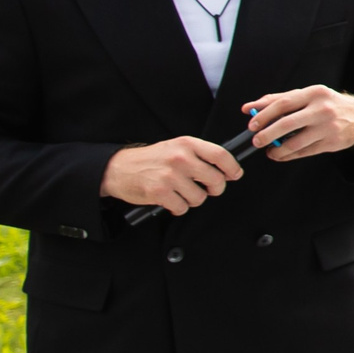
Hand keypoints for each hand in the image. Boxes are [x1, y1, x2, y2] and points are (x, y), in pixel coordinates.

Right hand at [102, 136, 243, 215]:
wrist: (118, 168)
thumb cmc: (151, 159)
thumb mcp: (176, 147)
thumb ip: (199, 155)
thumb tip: (226, 170)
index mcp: (187, 144)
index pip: (221, 155)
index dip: (232, 168)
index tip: (235, 175)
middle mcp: (180, 158)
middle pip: (216, 180)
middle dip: (214, 189)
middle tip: (206, 189)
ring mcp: (170, 175)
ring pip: (200, 197)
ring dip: (193, 199)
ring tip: (181, 192)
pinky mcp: (160, 192)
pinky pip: (183, 207)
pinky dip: (178, 208)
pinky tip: (170, 200)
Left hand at [243, 85, 353, 159]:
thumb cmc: (327, 104)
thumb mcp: (307, 96)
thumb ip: (278, 100)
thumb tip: (248, 108)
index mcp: (314, 93)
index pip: (284, 103)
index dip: (264, 114)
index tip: (251, 124)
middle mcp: (322, 109)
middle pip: (288, 123)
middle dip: (268, 134)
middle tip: (256, 140)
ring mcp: (328, 127)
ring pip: (296, 142)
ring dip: (278, 149)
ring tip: (269, 151)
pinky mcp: (332, 142)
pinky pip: (305, 152)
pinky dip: (289, 155)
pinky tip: (281, 155)